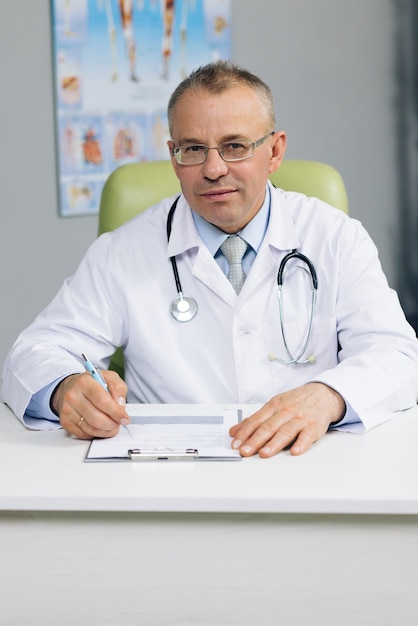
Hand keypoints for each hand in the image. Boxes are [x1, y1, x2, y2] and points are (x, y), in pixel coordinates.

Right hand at [52, 370, 129, 438]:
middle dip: (112, 424)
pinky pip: (84, 435)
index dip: (116, 412)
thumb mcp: (108, 377)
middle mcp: (73, 396)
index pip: (103, 401)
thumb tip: (120, 405)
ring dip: (106, 431)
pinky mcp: (65, 422)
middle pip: (97, 418)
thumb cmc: (91, 383)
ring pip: (91, 429)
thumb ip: (118, 388)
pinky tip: (100, 426)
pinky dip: (95, 433)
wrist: (70, 387)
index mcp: (84, 382)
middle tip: (118, 423)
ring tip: (112, 425)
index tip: (124, 418)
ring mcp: (67, 410)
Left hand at [229, 383, 344, 457]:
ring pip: (285, 431)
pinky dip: (301, 443)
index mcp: (273, 406)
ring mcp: (300, 419)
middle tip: (245, 451)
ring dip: (274, 443)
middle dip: (255, 440)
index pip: (255, 420)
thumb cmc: (296, 402)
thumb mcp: (274, 406)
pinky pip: (307, 436)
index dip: (244, 433)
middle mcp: (285, 412)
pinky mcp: (314, 426)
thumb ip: (255, 420)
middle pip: (268, 427)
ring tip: (264, 453)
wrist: (322, 394)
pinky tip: (295, 451)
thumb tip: (234, 431)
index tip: (235, 444)